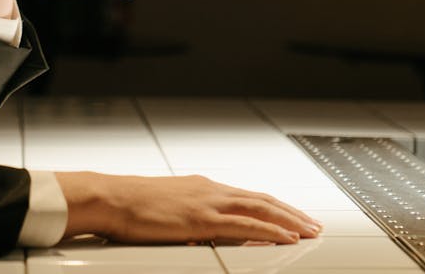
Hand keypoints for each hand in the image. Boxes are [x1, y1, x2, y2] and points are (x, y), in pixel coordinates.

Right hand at [55, 172, 322, 244]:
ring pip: (260, 209)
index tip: (291, 216)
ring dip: (289, 220)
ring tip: (309, 230)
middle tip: (313, 224)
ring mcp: (207, 203)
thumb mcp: (166, 206)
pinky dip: (270, 230)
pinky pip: (246, 225)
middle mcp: (209, 190)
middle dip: (290, 212)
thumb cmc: (129, 203)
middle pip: (261, 200)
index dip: (273, 206)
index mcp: (201, 188)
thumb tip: (202, 230)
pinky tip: (286, 237)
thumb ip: (189, 214)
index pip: (246, 196)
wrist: (111, 197)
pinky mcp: (202, 219)